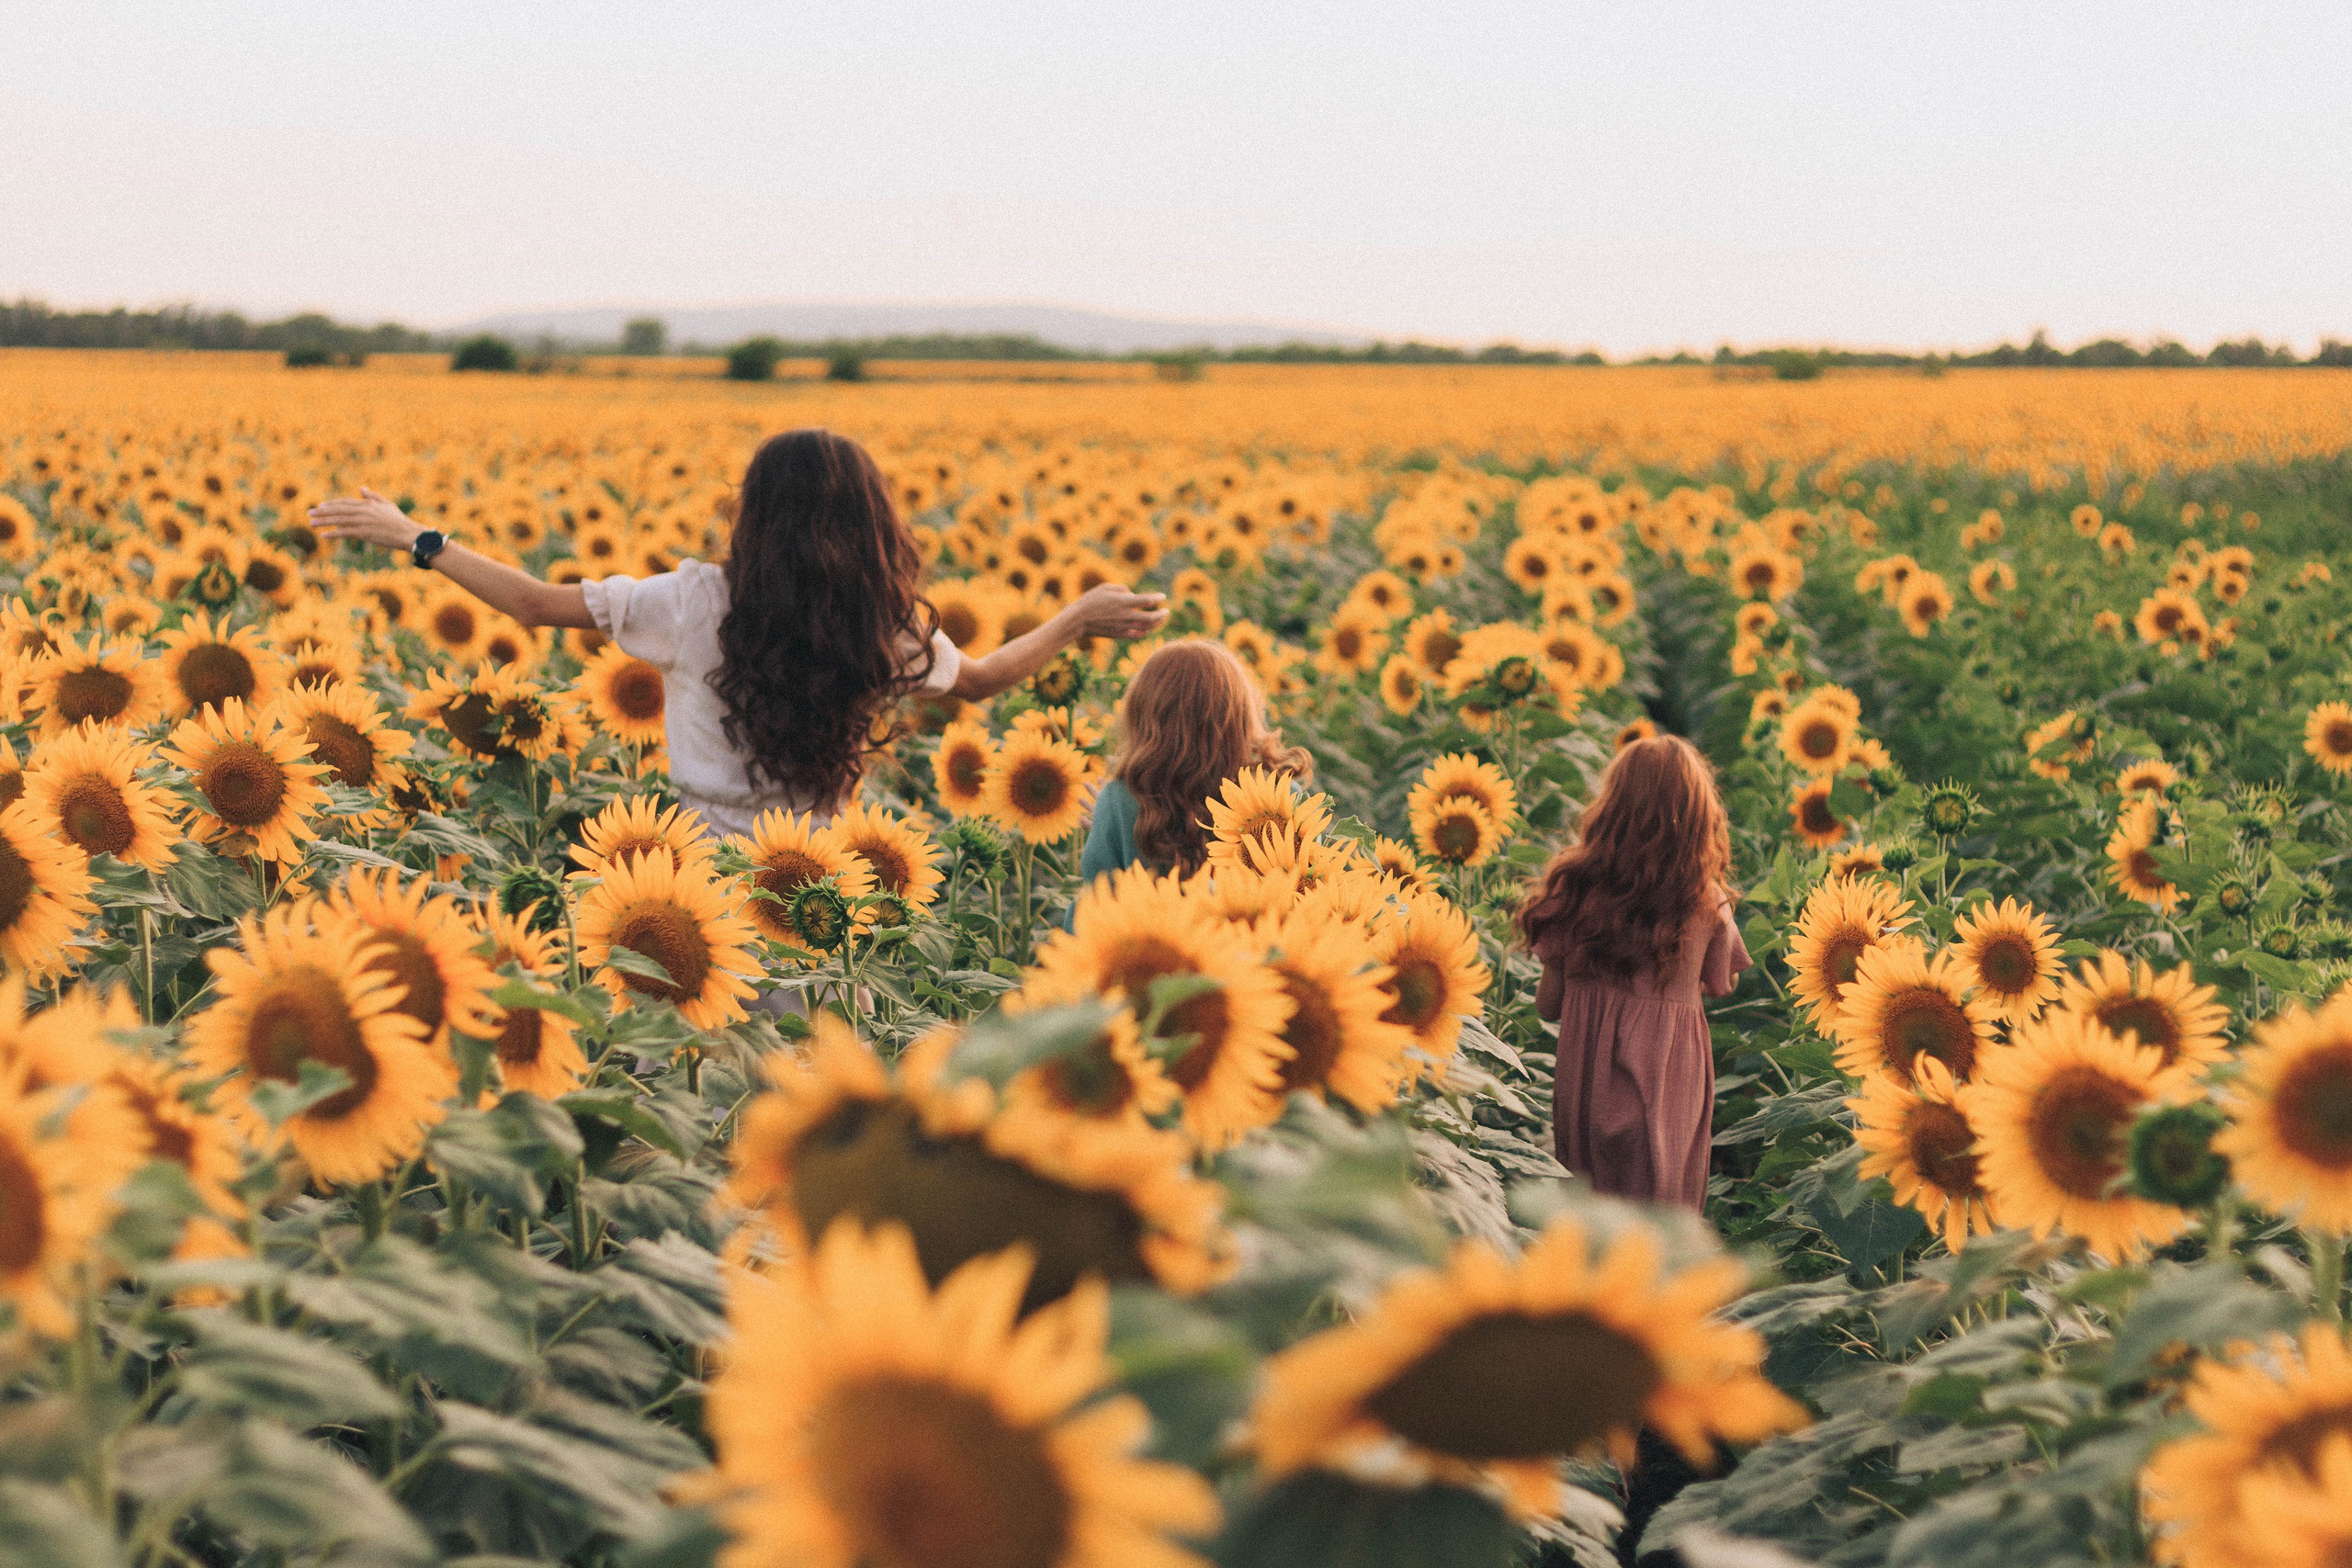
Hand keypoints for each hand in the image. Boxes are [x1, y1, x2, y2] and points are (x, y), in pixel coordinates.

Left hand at [309, 488, 424, 551]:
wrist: (409, 534)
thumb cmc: (400, 521)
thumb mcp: (387, 505)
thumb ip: (373, 497)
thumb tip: (361, 488)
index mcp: (367, 504)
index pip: (345, 502)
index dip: (331, 504)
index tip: (320, 506)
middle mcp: (363, 511)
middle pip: (338, 510)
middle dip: (322, 512)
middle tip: (309, 513)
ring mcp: (363, 522)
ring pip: (339, 520)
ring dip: (324, 522)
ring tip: (311, 523)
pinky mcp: (365, 533)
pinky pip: (345, 532)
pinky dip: (334, 533)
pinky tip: (324, 535)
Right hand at [1064, 583, 1167, 639]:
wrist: (1078, 620)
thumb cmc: (1090, 601)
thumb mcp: (1104, 588)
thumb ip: (1121, 589)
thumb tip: (1131, 594)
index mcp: (1123, 602)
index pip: (1147, 600)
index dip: (1157, 598)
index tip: (1162, 597)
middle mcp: (1126, 615)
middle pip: (1151, 617)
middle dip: (1161, 615)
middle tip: (1167, 612)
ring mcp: (1123, 627)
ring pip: (1146, 628)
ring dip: (1156, 624)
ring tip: (1160, 620)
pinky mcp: (1119, 635)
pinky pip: (1136, 636)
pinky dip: (1144, 633)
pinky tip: (1147, 629)